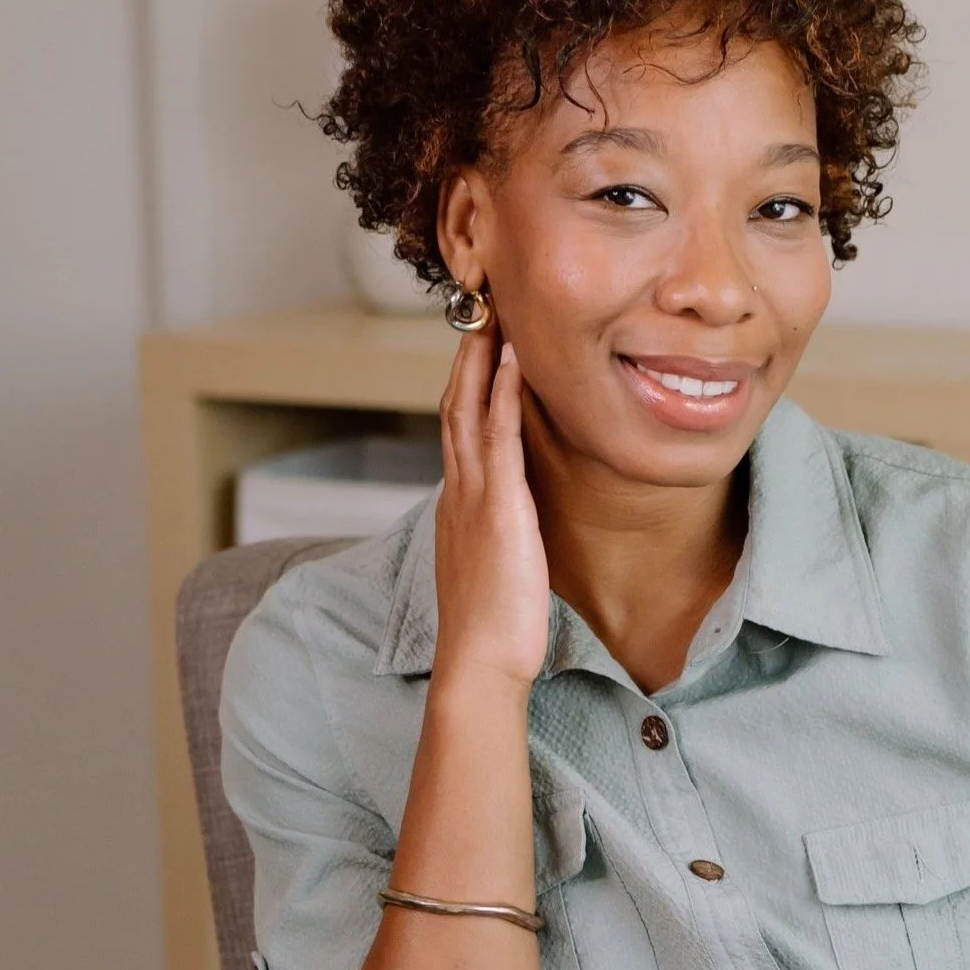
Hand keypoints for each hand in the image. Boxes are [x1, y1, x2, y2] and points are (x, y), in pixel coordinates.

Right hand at [433, 319, 550, 692]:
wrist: (480, 664)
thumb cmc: (491, 633)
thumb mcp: (493, 570)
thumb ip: (498, 538)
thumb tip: (514, 528)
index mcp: (458, 506)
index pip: (458, 431)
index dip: (466, 384)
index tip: (480, 346)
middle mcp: (458, 492)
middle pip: (455, 405)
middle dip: (466, 354)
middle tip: (480, 304)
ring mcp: (472, 497)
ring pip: (469, 409)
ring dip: (480, 356)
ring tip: (495, 310)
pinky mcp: (497, 509)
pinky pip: (498, 438)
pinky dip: (504, 394)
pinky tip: (515, 359)